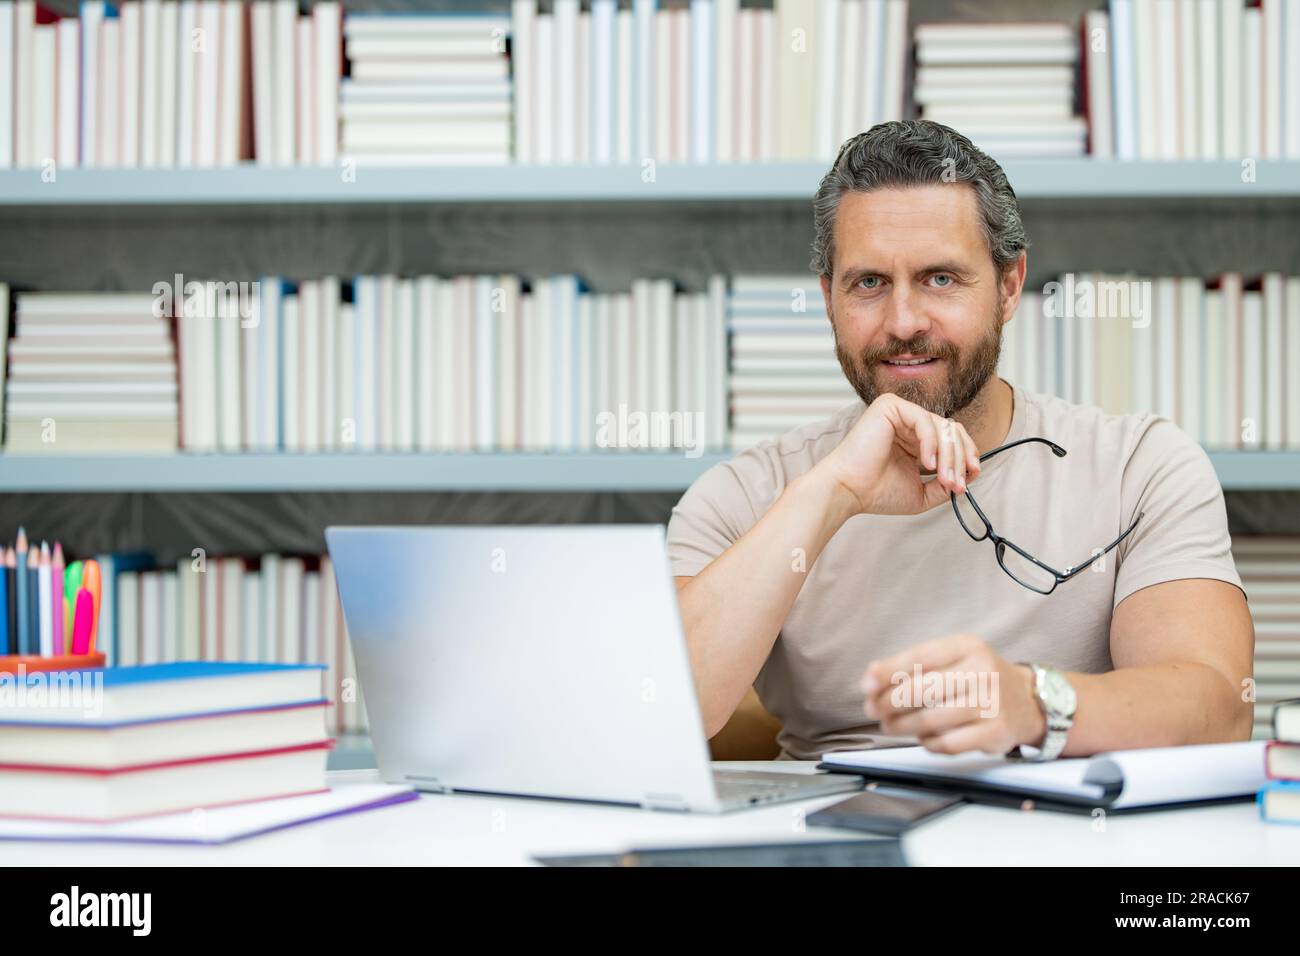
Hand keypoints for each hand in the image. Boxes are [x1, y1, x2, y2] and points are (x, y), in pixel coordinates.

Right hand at [815, 393, 981, 516]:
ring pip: (942, 427)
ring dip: (950, 456)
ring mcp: (900, 412)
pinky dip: (931, 444)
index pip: (951, 438)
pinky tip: (927, 464)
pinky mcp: (890, 406)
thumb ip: (946, 483)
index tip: (970, 478)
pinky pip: (924, 420)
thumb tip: (971, 474)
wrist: (848, 491)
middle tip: (958, 484)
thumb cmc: (877, 493)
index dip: (966, 456)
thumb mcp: (923, 492)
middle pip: (952, 430)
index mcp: (915, 439)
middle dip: (961, 459)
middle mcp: (908, 422)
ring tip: (945, 480)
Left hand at [858, 633, 1047, 755]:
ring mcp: (991, 703)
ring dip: (902, 726)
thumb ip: (914, 665)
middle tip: (873, 710)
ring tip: (891, 726)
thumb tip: (872, 677)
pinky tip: (923, 738)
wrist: (1028, 702)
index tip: (866, 684)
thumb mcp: (954, 659)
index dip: (888, 672)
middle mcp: (982, 672)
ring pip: (931, 719)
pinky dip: (928, 743)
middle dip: (889, 703)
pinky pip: (948, 743)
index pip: (920, 658)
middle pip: (922, 690)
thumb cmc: (980, 679)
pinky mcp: (995, 733)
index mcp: (967, 646)